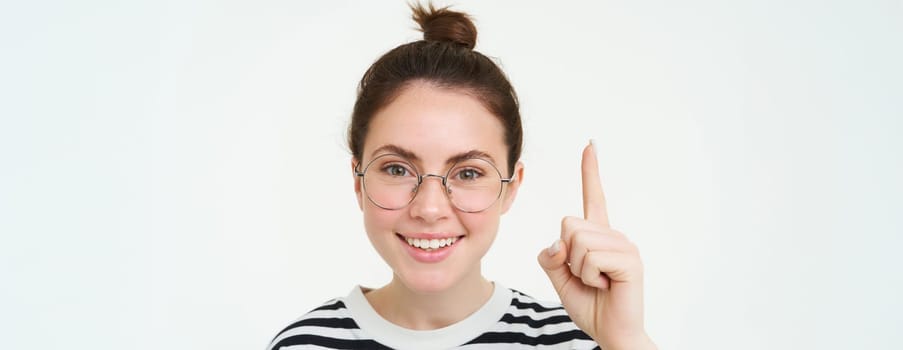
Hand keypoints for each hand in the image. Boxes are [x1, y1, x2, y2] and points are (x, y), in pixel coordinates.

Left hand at [537, 141, 655, 349]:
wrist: (611, 332)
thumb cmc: (590, 305)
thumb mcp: (559, 277)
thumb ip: (551, 257)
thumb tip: (558, 242)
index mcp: (597, 236)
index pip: (592, 197)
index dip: (590, 171)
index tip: (590, 145)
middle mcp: (613, 235)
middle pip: (568, 224)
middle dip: (566, 256)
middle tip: (587, 277)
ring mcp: (624, 246)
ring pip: (577, 242)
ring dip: (578, 270)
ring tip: (598, 282)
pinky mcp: (630, 260)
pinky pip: (590, 258)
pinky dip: (589, 277)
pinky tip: (606, 286)